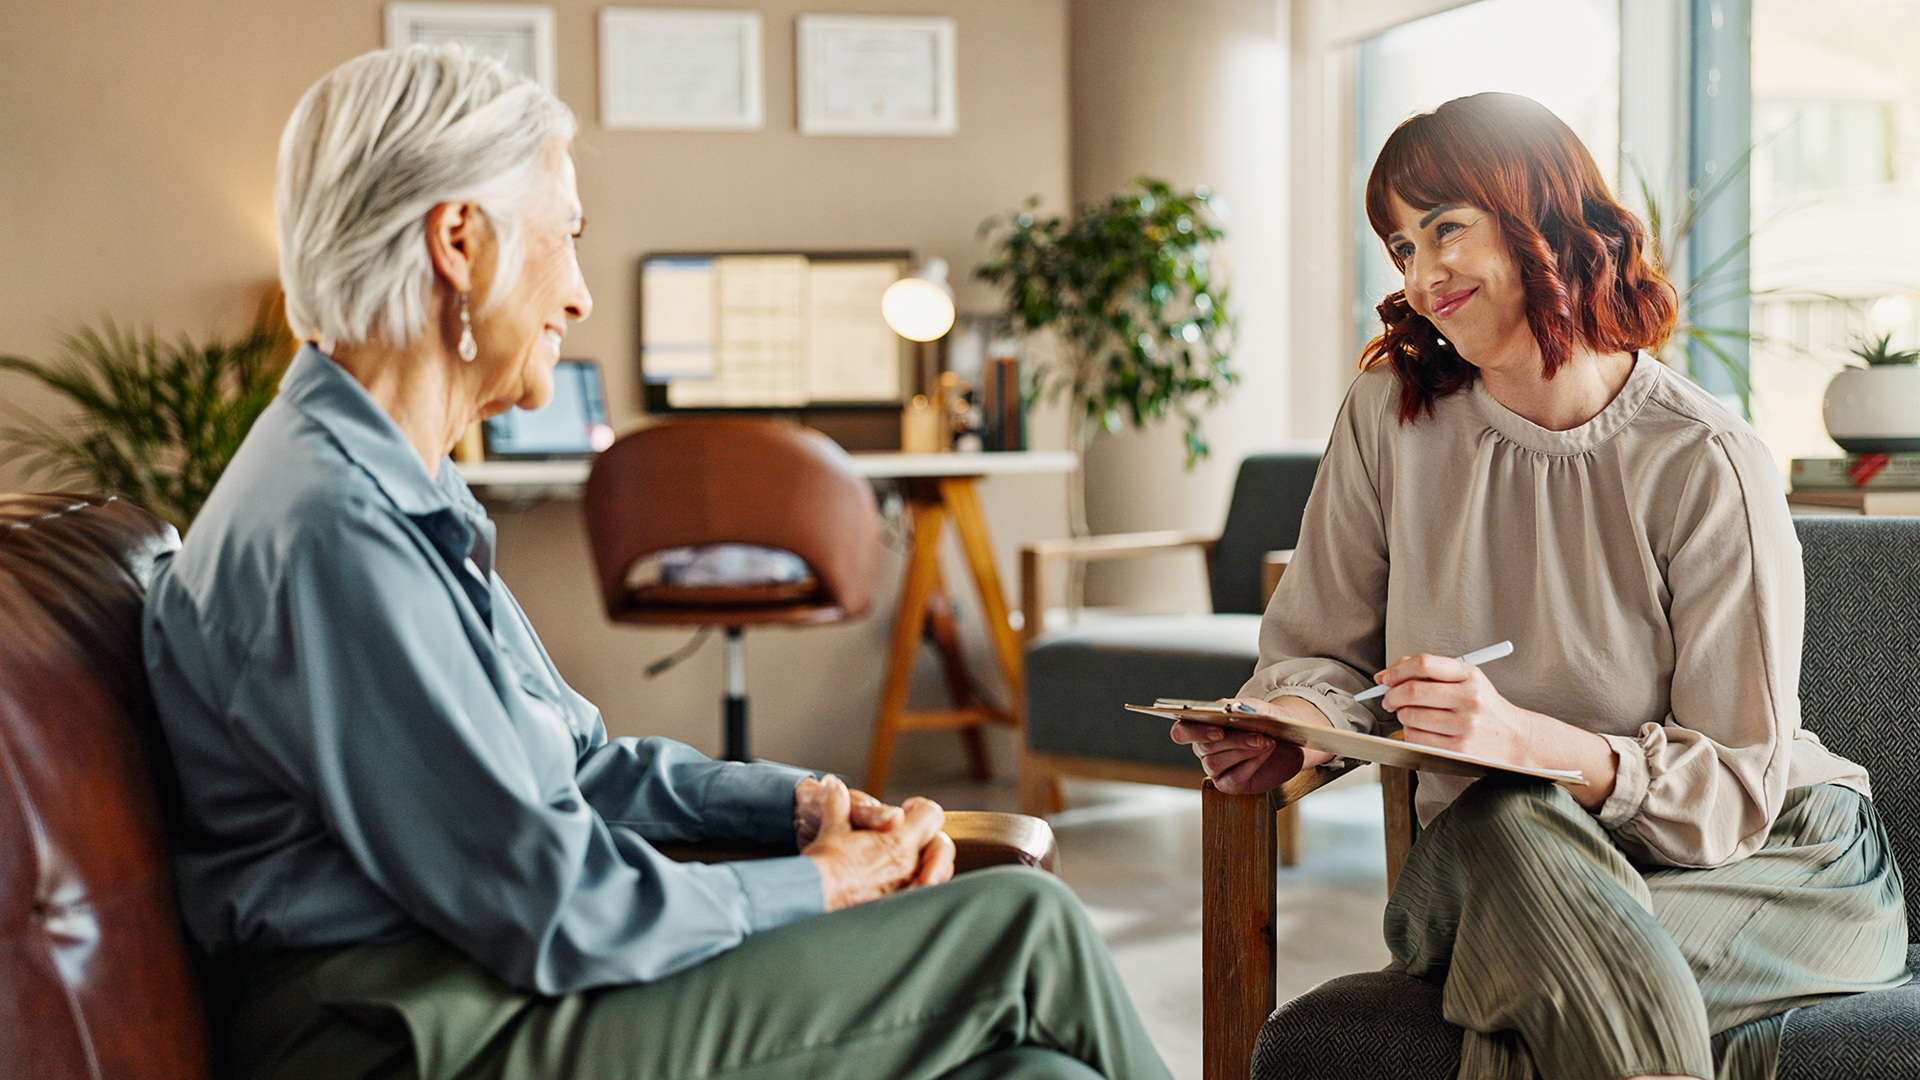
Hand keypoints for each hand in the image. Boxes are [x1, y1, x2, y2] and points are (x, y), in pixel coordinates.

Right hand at [802, 776, 954, 910]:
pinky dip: (921, 884)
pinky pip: (923, 894)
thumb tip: (833, 785)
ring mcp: (906, 890)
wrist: (811, 900)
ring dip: (930, 862)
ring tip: (912, 857)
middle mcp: (909, 868)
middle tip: (912, 835)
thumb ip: (839, 803)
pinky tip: (906, 881)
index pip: (932, 816)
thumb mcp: (832, 827)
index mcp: (899, 843)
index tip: (907, 809)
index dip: (920, 808)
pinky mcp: (897, 908)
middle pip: (941, 846)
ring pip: (939, 873)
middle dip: (931, 837)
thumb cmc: (823, 864)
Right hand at [1169, 697, 1333, 794]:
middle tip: (1258, 735)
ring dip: (1243, 751)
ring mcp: (1214, 769)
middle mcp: (1203, 749)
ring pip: (1216, 763)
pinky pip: (1232, 778)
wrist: (1288, 740)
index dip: (1195, 732)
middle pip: (1204, 748)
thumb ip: (1241, 706)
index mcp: (1200, 727)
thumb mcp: (1256, 708)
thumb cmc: (1266, 721)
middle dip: (1234, 740)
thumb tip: (1231, 710)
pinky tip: (1264, 753)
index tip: (1218, 731)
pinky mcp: (1228, 784)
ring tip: (1265, 742)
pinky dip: (1251, 764)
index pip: (1181, 732)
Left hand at [1374, 654, 1620, 810]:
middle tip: (1389, 700)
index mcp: (1470, 675)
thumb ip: (1431, 671)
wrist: (1517, 739)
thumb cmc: (1485, 708)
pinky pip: (1417, 739)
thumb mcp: (1467, 680)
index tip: (1384, 678)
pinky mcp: (1459, 748)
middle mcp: (1469, 698)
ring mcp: (1464, 724)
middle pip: (1412, 691)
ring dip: (1402, 717)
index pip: (1423, 664)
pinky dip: (1410, 735)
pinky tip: (1422, 731)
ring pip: (1411, 717)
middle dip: (1392, 696)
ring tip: (1412, 717)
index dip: (1396, 670)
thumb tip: (1388, 674)